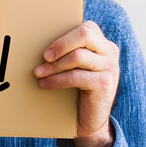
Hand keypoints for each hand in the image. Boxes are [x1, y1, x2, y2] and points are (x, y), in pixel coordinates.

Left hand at [33, 20, 119, 146]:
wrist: (90, 119)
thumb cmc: (77, 88)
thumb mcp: (74, 66)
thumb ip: (67, 52)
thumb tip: (36, 40)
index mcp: (102, 43)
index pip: (86, 28)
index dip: (63, 37)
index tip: (46, 50)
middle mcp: (109, 52)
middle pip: (85, 35)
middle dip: (60, 45)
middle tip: (44, 57)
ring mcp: (110, 67)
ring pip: (77, 56)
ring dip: (53, 66)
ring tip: (38, 73)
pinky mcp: (104, 83)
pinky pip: (76, 76)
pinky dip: (57, 80)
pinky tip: (45, 84)